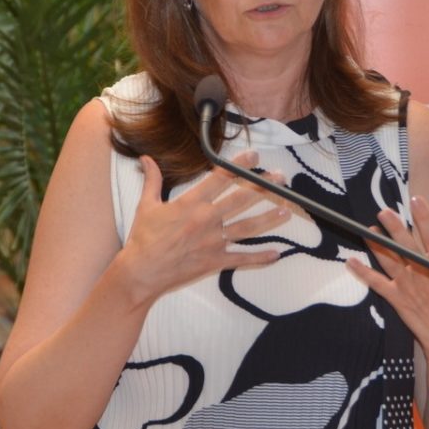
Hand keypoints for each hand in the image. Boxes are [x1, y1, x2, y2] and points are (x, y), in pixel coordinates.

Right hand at [118, 150, 288, 301]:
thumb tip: (146, 158)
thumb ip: (152, 180)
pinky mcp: (214, 261)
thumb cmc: (143, 239)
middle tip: (280, 178)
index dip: (239, 165)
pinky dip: (260, 257)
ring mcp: (213, 242)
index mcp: (190, 203)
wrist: (141, 273)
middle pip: (241, 200)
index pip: (219, 178)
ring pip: (247, 227)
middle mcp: (206, 220)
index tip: (254, 156)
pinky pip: (242, 259)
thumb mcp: (146, 205)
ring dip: (268, 219)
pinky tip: (276, 254)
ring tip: (286, 210)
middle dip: (263, 187)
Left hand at [347, 196, 428, 361]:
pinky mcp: (396, 298)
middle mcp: (424, 272)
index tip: (416, 200)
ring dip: (377, 244)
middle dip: (394, 228)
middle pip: (406, 246)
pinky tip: (350, 261)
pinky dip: (363, 273)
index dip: (425, 217)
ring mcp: (408, 285)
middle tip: (383, 211)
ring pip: (389, 260)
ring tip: (368, 230)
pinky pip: (377, 283)